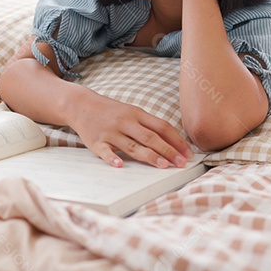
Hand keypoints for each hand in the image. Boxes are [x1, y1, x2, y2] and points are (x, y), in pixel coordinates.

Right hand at [69, 90, 193, 168]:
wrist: (82, 105)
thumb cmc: (112, 111)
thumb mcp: (132, 112)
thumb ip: (149, 125)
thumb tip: (173, 141)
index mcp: (136, 114)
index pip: (161, 127)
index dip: (176, 140)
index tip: (188, 153)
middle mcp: (125, 122)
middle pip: (150, 137)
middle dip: (168, 151)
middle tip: (181, 163)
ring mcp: (110, 132)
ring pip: (132, 146)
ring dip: (148, 156)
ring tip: (162, 166)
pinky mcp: (96, 142)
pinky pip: (105, 151)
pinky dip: (112, 158)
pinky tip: (120, 166)